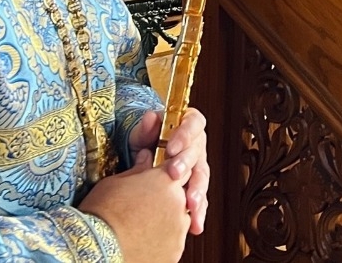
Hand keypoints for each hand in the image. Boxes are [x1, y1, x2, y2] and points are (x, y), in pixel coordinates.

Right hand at [78, 149, 191, 262]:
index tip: (158, 180)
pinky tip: (145, 241)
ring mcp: (179, 229)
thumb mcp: (115, 183)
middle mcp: (179, 203)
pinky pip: (174, 242)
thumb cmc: (102, 212)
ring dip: (168, 220)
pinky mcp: (175, 252)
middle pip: (182, 196)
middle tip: (147, 206)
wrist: (97, 247)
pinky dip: (164, 241)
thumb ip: (138, 169)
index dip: (169, 173)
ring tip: (143, 226)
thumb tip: (146, 156)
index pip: (181, 169)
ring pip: (180, 220)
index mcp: (166, 180)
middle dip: (169, 198)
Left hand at [125, 109, 209, 234]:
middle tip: (174, 174)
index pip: (194, 124)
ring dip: (197, 191)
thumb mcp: (140, 133)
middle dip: (187, 164)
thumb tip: (151, 118)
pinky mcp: (194, 188)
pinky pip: (199, 199)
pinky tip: (195, 224)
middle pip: (198, 153)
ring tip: (190, 204)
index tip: (171, 147)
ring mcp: (197, 168)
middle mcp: (197, 146)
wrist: (140, 162)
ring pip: (202, 178)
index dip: (185, 135)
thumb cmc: (143, 142)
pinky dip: (197, 212)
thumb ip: (145, 128)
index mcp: (188, 126)